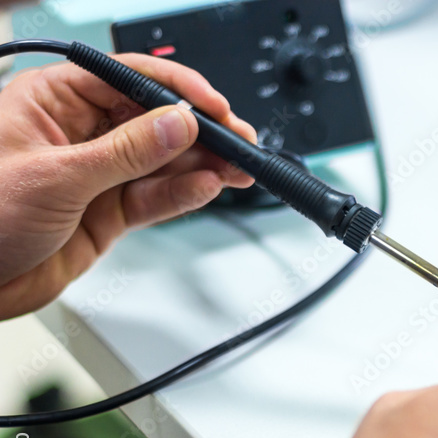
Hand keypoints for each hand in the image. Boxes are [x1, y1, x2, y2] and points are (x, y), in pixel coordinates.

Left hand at [0, 54, 255, 319]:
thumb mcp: (56, 178)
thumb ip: (126, 152)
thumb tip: (178, 125)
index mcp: (52, 101)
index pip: (126, 78)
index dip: (175, 90)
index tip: (212, 107)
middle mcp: (78, 132)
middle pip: (153, 120)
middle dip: (199, 131)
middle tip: (238, 143)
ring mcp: (96, 173)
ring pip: (161, 161)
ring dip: (201, 165)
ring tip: (236, 169)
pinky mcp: (107, 211)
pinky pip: (154, 196)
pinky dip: (182, 194)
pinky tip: (206, 188)